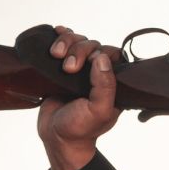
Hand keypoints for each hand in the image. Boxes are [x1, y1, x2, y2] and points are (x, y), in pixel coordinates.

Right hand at [35, 25, 123, 169]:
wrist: (55, 137)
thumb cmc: (80, 129)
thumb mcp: (98, 111)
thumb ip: (104, 86)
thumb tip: (102, 58)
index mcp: (112, 83)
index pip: (113, 55)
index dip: (100, 53)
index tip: (88, 63)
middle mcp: (97, 74)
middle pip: (93, 45)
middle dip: (79, 50)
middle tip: (68, 68)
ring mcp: (79, 70)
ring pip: (78, 42)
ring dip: (67, 42)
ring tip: (56, 55)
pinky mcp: (61, 68)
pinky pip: (64, 44)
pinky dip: (61, 35)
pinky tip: (56, 32)